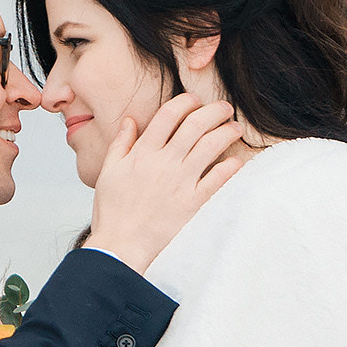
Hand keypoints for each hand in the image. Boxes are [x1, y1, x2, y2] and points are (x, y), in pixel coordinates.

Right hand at [83, 94, 246, 272]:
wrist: (120, 246)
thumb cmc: (112, 211)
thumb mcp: (108, 172)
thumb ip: (121, 144)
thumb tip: (129, 121)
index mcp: (142, 152)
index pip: (169, 114)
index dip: (186, 101)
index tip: (195, 101)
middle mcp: (164, 162)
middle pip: (196, 124)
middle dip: (215, 111)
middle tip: (225, 108)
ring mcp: (181, 182)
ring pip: (211, 145)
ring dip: (227, 132)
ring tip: (235, 128)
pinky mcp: (193, 203)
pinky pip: (218, 178)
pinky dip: (231, 166)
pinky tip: (237, 161)